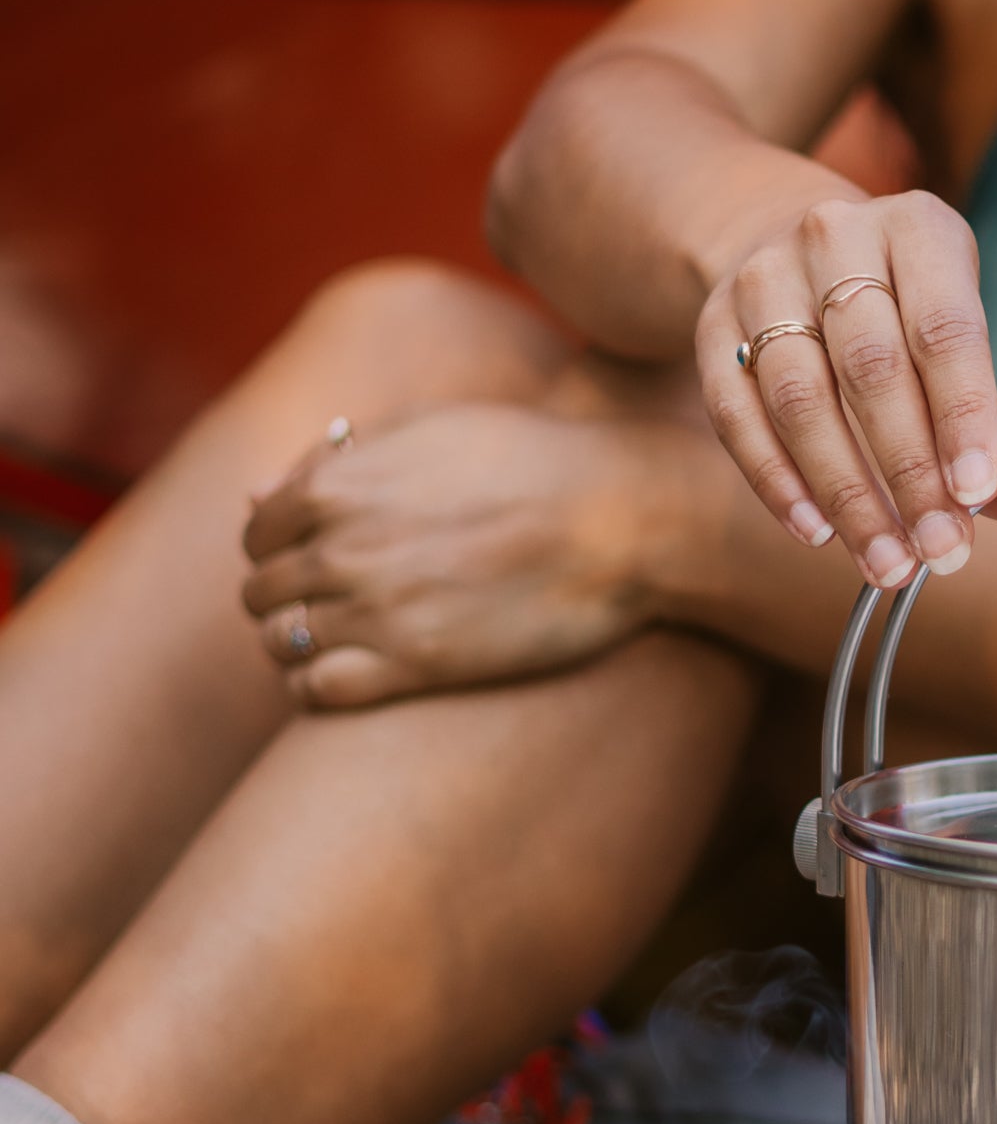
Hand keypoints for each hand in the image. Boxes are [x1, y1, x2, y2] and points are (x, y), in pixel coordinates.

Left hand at [240, 405, 651, 707]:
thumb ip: (333, 462)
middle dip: (286, 598)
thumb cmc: (528, 462)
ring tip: (343, 643)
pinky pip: (318, 690)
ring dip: (298, 645)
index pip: (256, 533)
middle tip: (333, 606)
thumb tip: (256, 493)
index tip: (314, 559)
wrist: (613, 518)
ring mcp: (373, 612)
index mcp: (333, 487)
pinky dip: (314, 688)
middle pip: (261, 592)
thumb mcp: (423, 433)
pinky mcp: (415, 666)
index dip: (278, 548)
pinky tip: (346, 678)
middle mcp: (340, 550)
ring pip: (281, 643)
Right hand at [699, 187, 996, 587]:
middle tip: (940, 549)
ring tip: (887, 561)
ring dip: (847, 494)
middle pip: (871, 369)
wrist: (785, 240)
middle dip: (910, 472)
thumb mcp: (954, 328)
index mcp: (916, 229)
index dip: (963, 414)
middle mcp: (834, 239)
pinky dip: (778, 483)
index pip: (944, 328)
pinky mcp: (713, 328)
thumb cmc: (896, 305)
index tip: (977, 493)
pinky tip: (818, 534)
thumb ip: (985, 418)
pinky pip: (738, 416)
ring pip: (801, 399)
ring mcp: (763, 281)